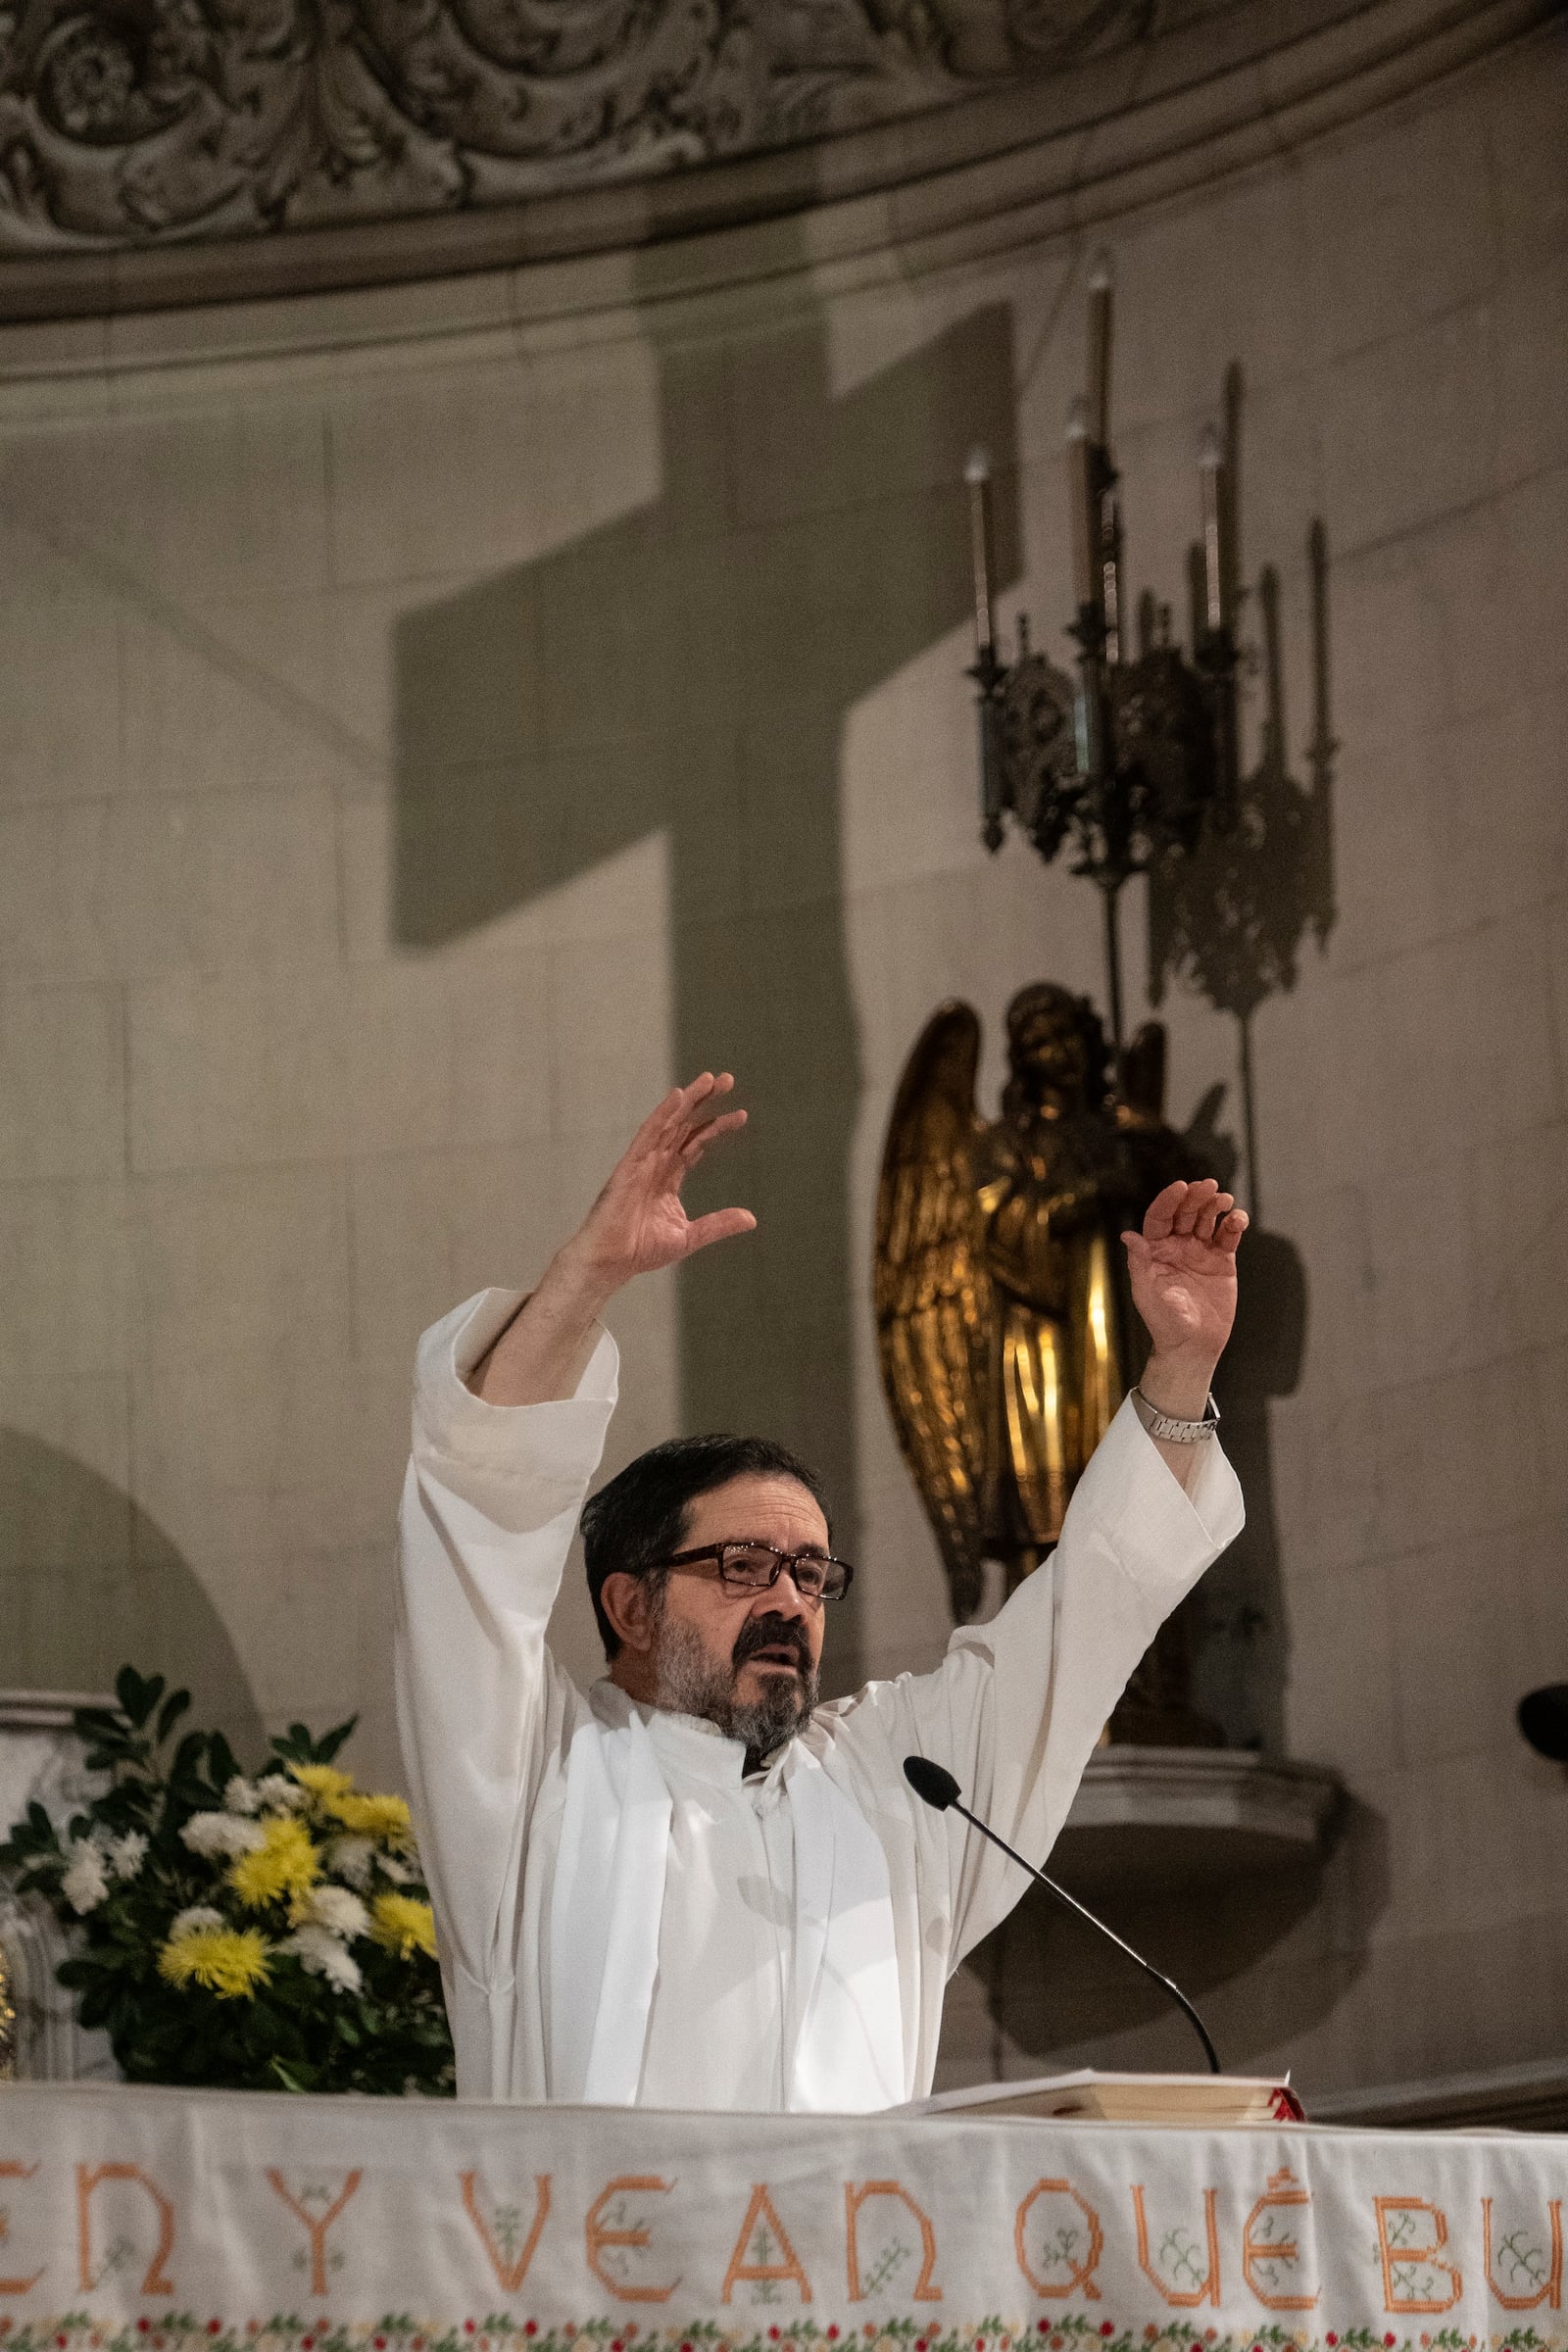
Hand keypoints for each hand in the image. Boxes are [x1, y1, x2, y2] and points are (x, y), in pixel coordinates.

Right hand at [562, 1073, 754, 1291]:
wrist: (611, 1261)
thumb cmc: (640, 1251)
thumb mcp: (689, 1236)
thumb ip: (718, 1224)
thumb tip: (752, 1219)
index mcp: (668, 1178)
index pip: (695, 1143)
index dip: (716, 1127)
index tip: (741, 1115)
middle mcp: (656, 1164)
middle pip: (684, 1125)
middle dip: (705, 1102)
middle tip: (728, 1079)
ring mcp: (642, 1162)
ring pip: (669, 1123)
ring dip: (689, 1100)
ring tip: (711, 1080)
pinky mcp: (630, 1166)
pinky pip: (647, 1134)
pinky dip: (662, 1114)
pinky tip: (678, 1097)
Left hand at [1121, 1178, 1246, 1416]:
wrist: (1192, 1345)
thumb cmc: (1163, 1321)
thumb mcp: (1146, 1292)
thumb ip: (1139, 1263)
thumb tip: (1127, 1235)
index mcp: (1155, 1249)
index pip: (1160, 1216)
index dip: (1168, 1200)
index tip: (1180, 1186)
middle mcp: (1177, 1245)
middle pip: (1186, 1212)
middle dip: (1196, 1197)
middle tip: (1208, 1185)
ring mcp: (1201, 1251)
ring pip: (1208, 1219)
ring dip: (1215, 1206)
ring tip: (1224, 1199)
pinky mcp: (1222, 1261)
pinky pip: (1228, 1237)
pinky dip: (1234, 1225)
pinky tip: (1238, 1219)